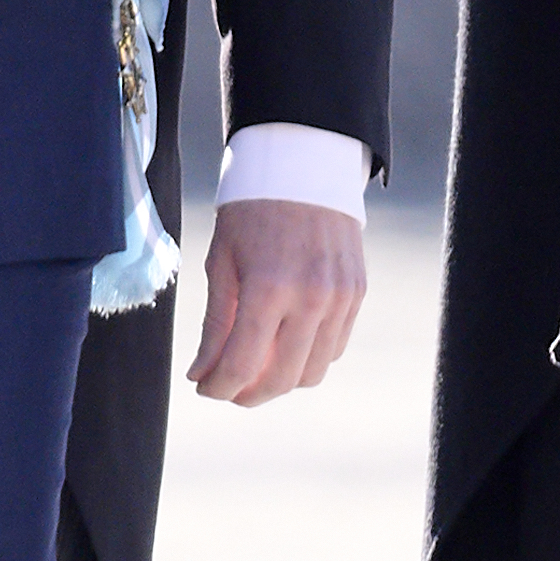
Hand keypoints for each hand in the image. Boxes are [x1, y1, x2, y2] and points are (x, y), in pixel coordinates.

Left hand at [187, 200, 366, 405]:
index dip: (218, 388)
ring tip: (256, 366)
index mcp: (267, 288)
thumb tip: (202, 375)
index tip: (203, 388)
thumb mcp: (221, 262)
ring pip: (312, 372)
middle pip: (281, 380)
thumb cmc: (251, 211)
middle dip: (248, 394)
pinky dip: (308, 357)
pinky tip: (285, 343)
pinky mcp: (357, 294)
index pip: (241, 366)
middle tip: (228, 388)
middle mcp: (310, 298)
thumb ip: (215, 324)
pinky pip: (334, 347)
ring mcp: (340, 298)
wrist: (302, 166)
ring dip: (281, 381)